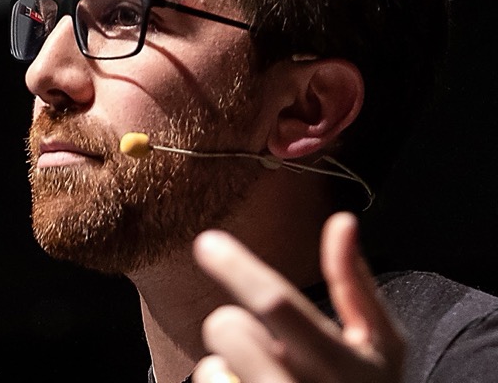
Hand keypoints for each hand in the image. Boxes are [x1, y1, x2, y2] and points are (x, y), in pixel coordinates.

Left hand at [192, 212, 404, 382]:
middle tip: (254, 336)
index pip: (277, 303)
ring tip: (261, 374)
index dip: (237, 267)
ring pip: (212, 367)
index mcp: (342, 362)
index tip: (206, 241)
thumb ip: (356, 283)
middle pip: (229, 330)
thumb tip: (342, 221)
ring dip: (227, 361)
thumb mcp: (382, 343)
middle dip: (229, 321)